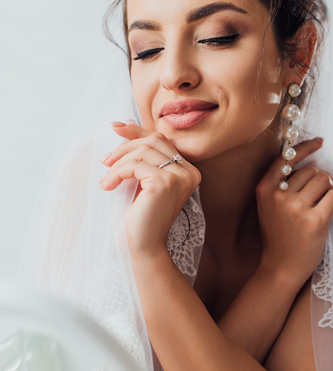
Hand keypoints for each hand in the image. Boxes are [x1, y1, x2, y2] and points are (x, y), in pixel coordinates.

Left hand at [100, 122, 200, 254]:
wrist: (142, 247)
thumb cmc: (140, 216)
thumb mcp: (141, 180)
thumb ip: (141, 155)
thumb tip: (127, 123)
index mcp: (188, 170)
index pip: (161, 140)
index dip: (137, 131)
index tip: (115, 127)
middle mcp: (189, 172)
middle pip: (153, 140)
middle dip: (125, 145)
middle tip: (104, 160)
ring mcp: (180, 177)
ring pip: (143, 150)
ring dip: (118, 162)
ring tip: (106, 178)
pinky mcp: (165, 183)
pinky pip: (135, 165)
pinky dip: (117, 173)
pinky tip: (107, 186)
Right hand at [255, 138, 332, 290]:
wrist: (280, 268)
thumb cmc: (279, 235)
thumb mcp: (270, 206)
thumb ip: (284, 184)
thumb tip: (313, 163)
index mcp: (264, 189)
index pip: (286, 158)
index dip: (305, 148)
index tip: (319, 142)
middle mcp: (278, 196)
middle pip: (311, 170)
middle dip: (322, 178)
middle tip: (323, 191)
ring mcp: (295, 209)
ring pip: (324, 180)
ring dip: (330, 188)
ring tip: (325, 201)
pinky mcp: (314, 221)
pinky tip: (328, 211)